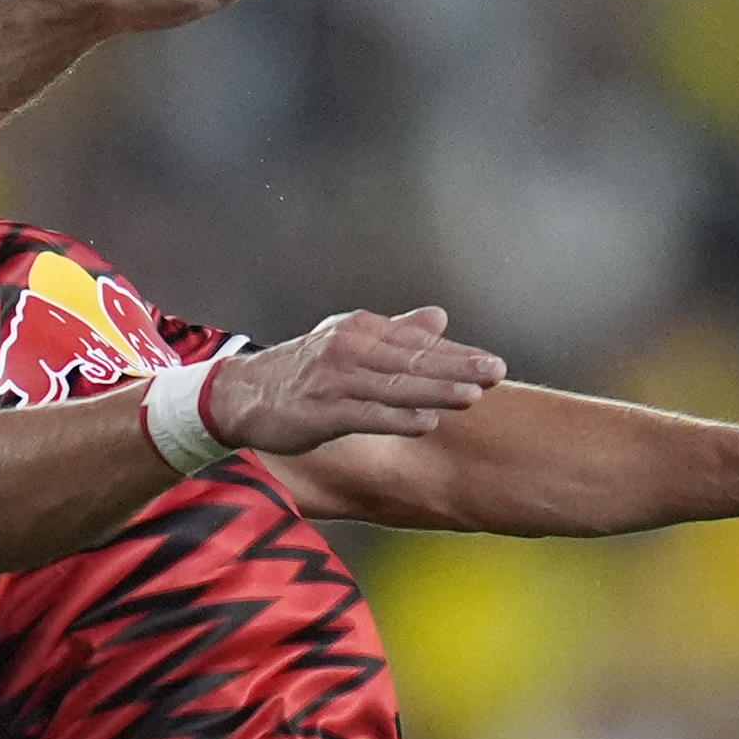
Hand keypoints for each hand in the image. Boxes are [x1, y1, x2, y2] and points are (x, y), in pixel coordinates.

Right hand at [198, 307, 504, 454]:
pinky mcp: (320, 412)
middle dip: (457, 367)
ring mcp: (334, 380)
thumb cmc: (302, 371)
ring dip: (434, 390)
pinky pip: (365, 414)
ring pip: (393, 385)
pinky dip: (397, 417)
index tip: (493, 363)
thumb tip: (440, 317)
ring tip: (471, 396)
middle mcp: (349, 349)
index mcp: (360, 330)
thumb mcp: (348, 341)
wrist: (242, 395)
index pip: (418, 342)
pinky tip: (425, 421)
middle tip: (495, 372)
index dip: (458, 353)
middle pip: (412, 359)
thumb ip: (397, 332)